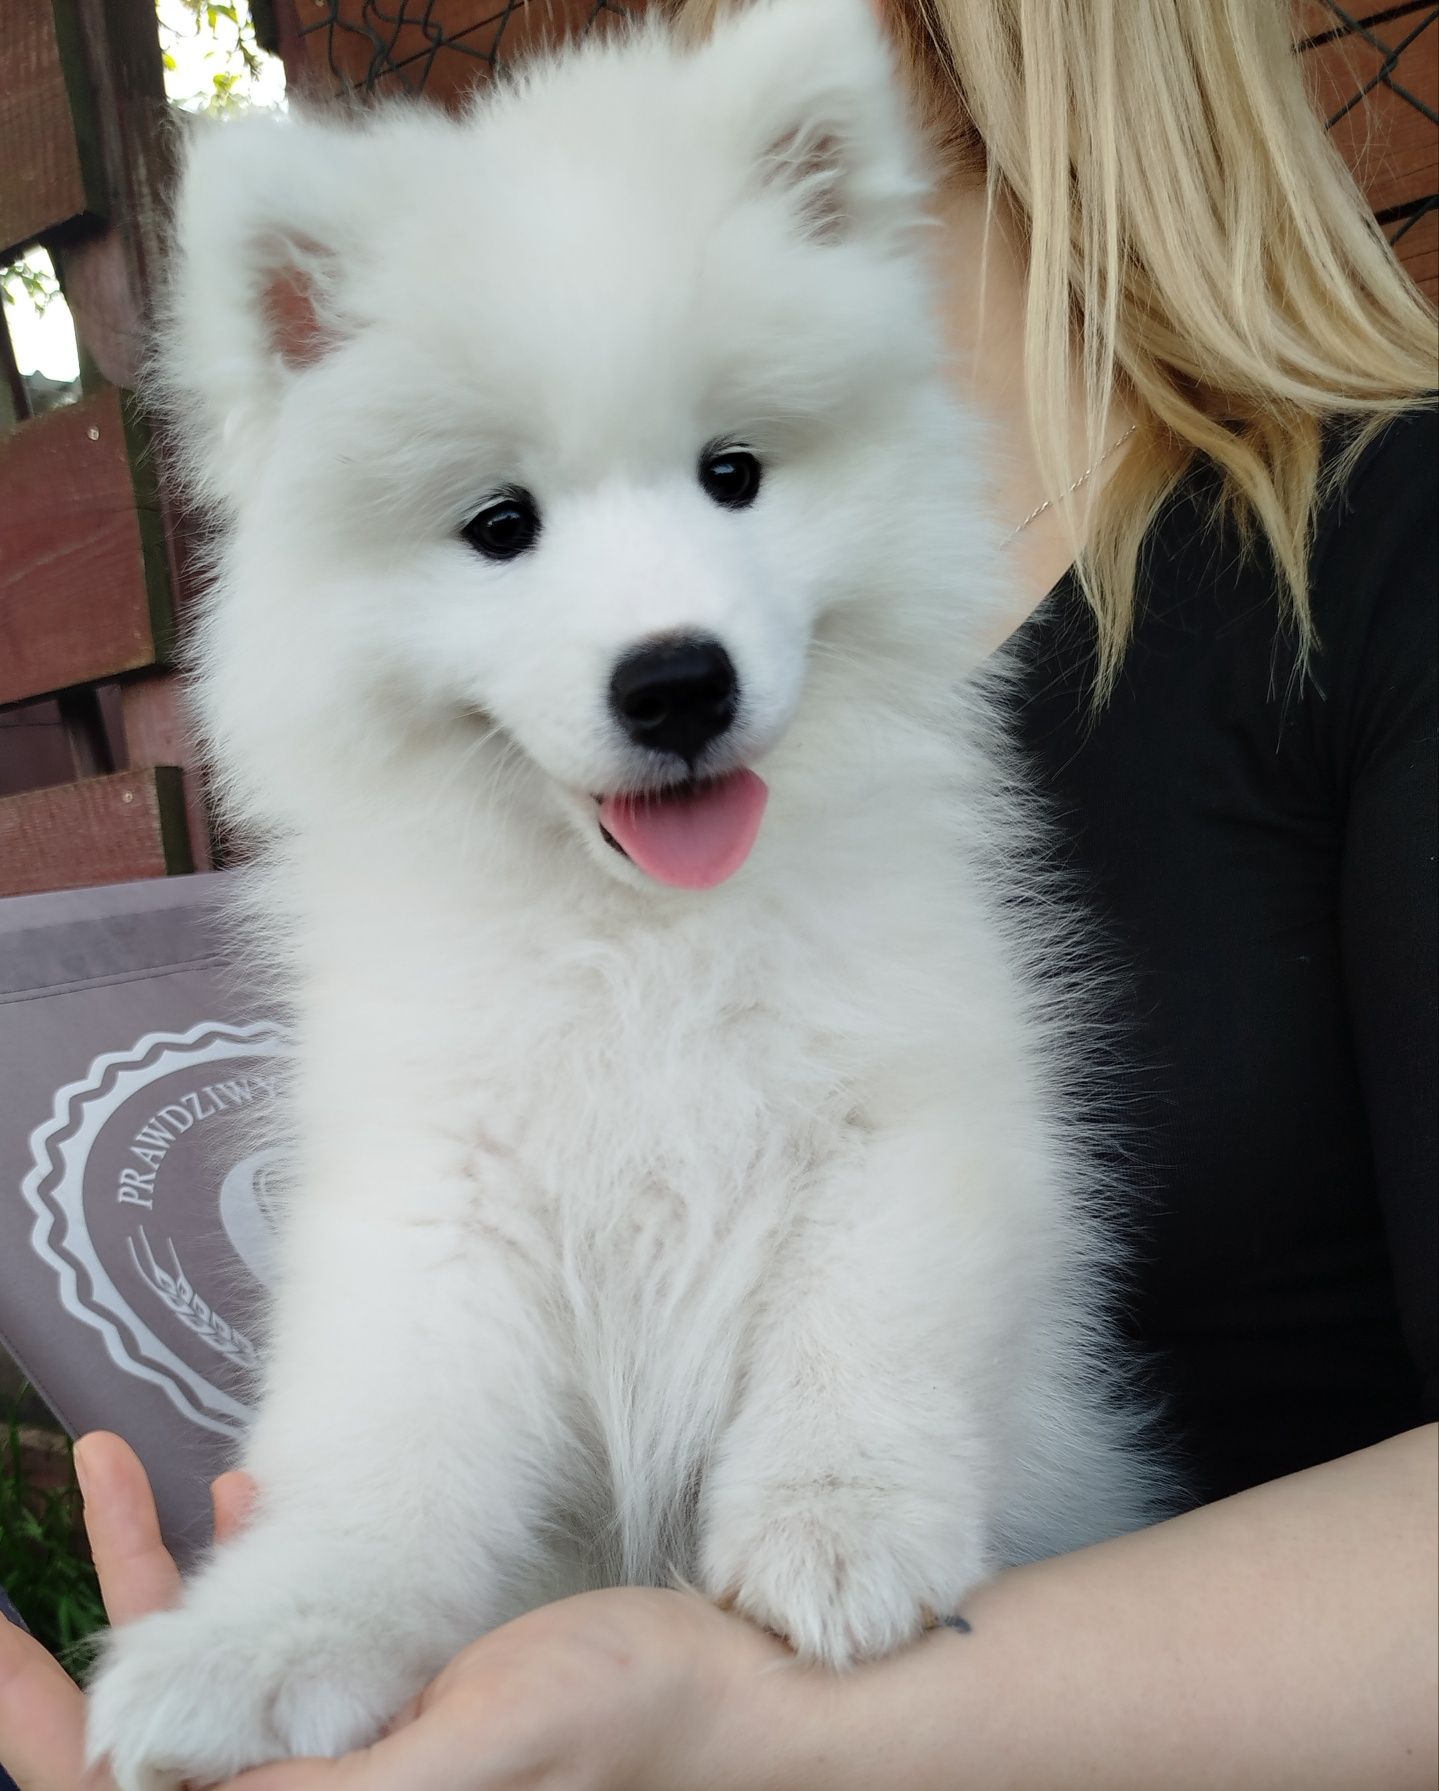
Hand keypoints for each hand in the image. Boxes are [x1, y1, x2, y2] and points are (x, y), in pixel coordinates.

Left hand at [1, 1438, 830, 1790]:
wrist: (757, 1700)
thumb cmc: (638, 1726)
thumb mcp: (476, 1753)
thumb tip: (148, 1784)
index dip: (52, 1744)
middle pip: (167, 1765)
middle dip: (76, 1665)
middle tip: (46, 1528)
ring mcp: (363, 1765)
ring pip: (212, 1696)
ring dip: (157, 1581)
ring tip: (116, 1468)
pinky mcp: (396, 1713)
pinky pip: (278, 1657)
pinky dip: (243, 1578)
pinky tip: (238, 1488)